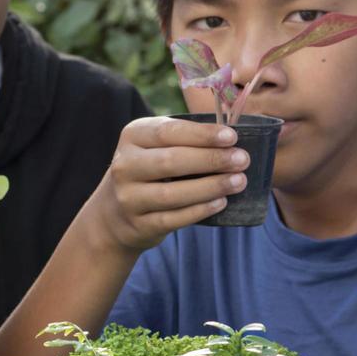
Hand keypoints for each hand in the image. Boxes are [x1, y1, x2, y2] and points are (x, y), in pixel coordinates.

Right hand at [87, 116, 250, 252]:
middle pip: (171, 161)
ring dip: (210, 187)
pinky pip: (173, 219)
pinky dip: (200, 210)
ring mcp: (128, 197)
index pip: (168, 131)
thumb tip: (232, 140)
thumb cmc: (150, 170)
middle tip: (242, 160)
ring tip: (238, 182)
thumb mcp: (156, 145)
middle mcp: (125, 165)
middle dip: (211, 160)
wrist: (114, 212)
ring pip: (172, 194)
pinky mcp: (138, 224)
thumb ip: (186, 139)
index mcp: (133, 136)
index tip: (232, 137)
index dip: (202, 134)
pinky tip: (221, 202)